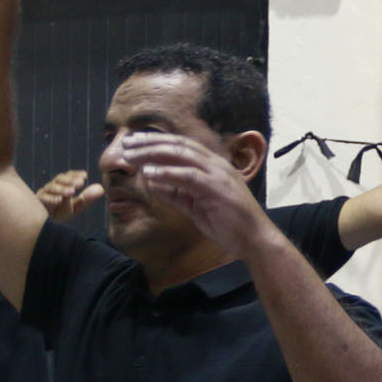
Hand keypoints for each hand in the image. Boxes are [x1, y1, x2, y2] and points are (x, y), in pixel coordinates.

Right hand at [36, 169, 104, 222]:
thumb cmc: (59, 214)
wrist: (43, 228)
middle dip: (70, 180)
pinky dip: (51, 198)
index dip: (75, 175)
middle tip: (80, 183)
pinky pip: (43, 198)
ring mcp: (43, 194)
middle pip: (59, 179)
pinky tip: (59, 200)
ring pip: (51, 187)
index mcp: (61, 186)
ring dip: (62, 188)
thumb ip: (87, 199)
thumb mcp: (75, 208)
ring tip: (72, 192)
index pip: (68, 176)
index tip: (85, 176)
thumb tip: (101, 188)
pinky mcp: (36, 202)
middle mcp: (51, 187)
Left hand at [109, 132, 276, 258]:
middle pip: (178, 145)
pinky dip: (167, 173)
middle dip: (150, 143)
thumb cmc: (228, 224)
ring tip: (132, 156)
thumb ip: (176, 194)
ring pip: (181, 155)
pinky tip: (149, 173)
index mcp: (212, 166)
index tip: (134, 143)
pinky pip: (187, 176)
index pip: (181, 146)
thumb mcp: (195, 206)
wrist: (254, 239)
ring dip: (153, 154)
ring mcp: (217, 174)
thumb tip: (152, 182)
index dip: (156, 142)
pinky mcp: (216, 188)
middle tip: (127, 144)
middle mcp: (215, 164)